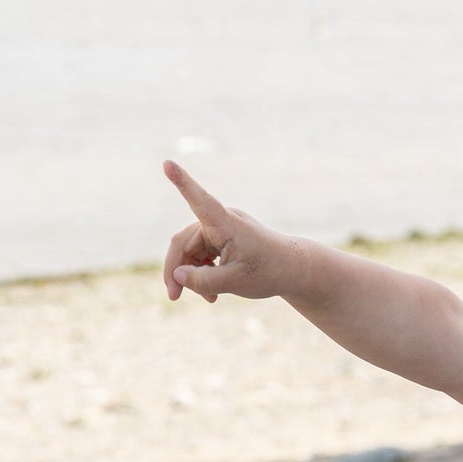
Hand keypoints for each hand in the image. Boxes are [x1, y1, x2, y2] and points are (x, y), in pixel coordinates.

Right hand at [161, 161, 297, 303]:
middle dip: (177, 271)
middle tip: (173, 297)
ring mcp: (220, 228)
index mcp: (225, 222)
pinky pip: (202, 255)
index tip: (167, 163)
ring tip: (207, 299)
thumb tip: (177, 275)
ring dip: (192, 275)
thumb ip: (203, 281)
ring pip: (191, 251)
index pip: (200, 200)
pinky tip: (210, 293)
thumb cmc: (270, 271)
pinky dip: (203, 273)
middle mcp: (220, 220)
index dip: (182, 182)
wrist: (294, 269)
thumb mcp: (236, 282)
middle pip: (184, 243)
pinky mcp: (222, 238)